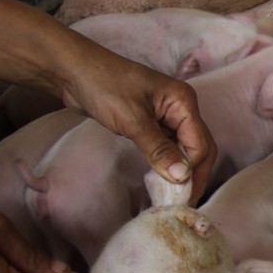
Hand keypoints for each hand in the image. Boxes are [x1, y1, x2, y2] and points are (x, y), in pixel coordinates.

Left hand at [58, 52, 217, 199]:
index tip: (182, 197)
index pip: (200, 144)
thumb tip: (181, 177)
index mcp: (183, 102)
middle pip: (198, 147)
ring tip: (172, 195)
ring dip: (180, 170)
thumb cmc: (103, 86)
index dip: (193, 172)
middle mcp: (181, 108)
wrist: (72, 70)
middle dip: (194, 174)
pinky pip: (168, 146)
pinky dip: (166, 162)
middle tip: (184, 202)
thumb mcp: (133, 120)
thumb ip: (159, 150)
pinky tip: (161, 178)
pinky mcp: (152, 121)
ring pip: (184, 148)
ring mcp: (166, 114)